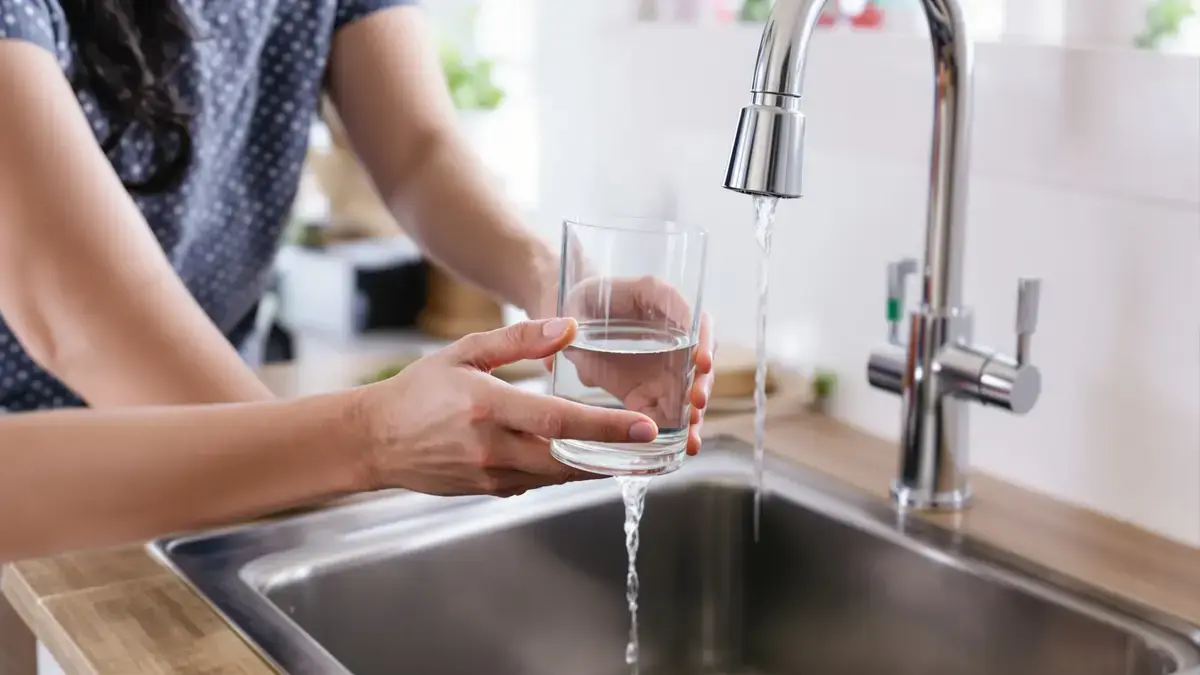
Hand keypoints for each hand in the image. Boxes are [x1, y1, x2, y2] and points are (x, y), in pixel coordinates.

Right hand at [354, 318, 659, 497]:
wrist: (374, 440)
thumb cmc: (418, 391)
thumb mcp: (463, 353)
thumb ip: (518, 341)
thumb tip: (568, 327)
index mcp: (486, 407)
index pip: (557, 421)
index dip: (605, 427)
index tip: (642, 427)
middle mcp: (490, 448)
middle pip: (567, 459)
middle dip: (615, 454)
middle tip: (653, 444)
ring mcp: (489, 476)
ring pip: (557, 477)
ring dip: (595, 467)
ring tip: (631, 452)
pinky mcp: (488, 491)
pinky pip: (537, 483)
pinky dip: (563, 471)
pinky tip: (583, 457)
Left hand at [538, 275, 715, 455]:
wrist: (572, 316)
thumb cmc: (575, 304)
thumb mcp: (570, 307)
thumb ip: (562, 330)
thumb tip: (548, 363)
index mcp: (653, 295)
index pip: (685, 310)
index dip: (700, 336)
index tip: (700, 360)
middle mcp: (670, 327)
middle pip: (699, 352)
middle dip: (701, 380)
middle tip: (697, 402)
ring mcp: (667, 360)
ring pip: (691, 383)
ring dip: (695, 411)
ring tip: (692, 437)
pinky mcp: (656, 386)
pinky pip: (673, 406)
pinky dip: (679, 427)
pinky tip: (683, 448)